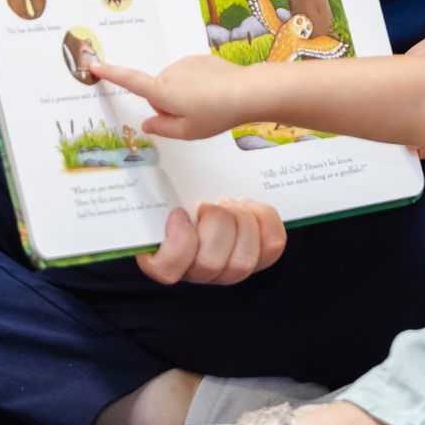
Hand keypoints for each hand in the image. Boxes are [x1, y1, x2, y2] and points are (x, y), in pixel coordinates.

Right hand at [89, 56, 252, 139]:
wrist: (247, 91)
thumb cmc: (216, 114)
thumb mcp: (186, 132)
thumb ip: (162, 128)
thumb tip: (147, 124)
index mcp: (162, 91)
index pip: (130, 81)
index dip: (111, 73)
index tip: (95, 64)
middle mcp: (170, 73)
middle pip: (157, 92)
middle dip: (168, 104)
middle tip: (191, 117)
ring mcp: (185, 64)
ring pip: (174, 84)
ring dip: (183, 95)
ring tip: (206, 106)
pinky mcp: (199, 59)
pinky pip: (189, 75)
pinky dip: (196, 85)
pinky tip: (213, 93)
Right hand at [135, 200, 287, 286]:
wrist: (210, 200)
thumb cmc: (180, 198)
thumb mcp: (161, 194)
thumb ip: (153, 191)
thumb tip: (154, 152)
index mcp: (166, 259)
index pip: (167, 271)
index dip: (178, 241)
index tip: (180, 212)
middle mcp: (198, 273)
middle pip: (210, 263)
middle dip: (215, 222)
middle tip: (210, 204)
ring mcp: (230, 271)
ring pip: (244, 260)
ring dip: (240, 221)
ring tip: (231, 203)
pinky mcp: (259, 259)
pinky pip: (272, 245)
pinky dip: (264, 219)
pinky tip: (249, 206)